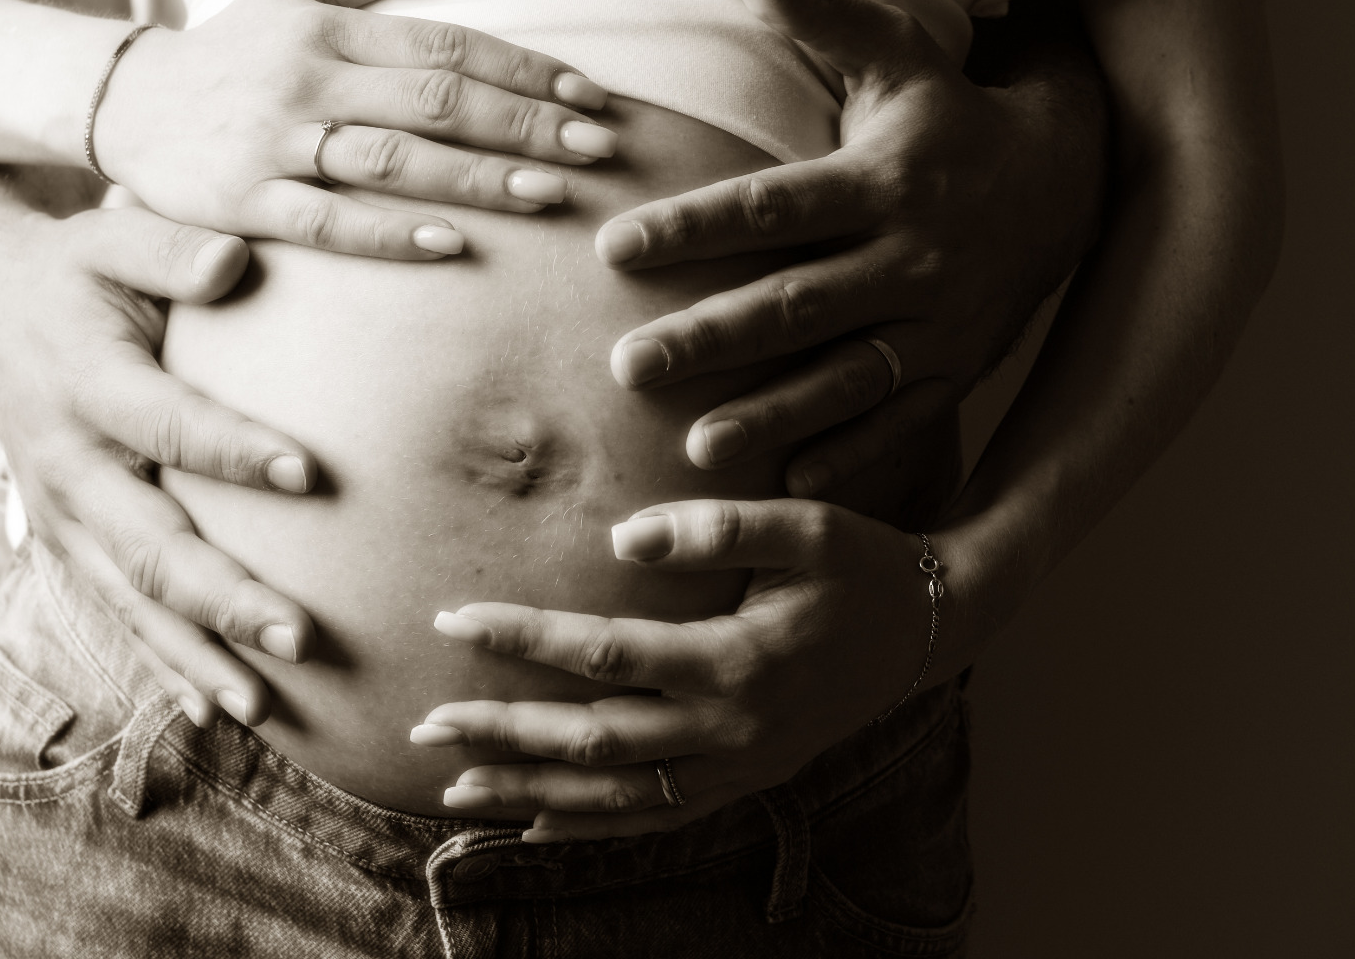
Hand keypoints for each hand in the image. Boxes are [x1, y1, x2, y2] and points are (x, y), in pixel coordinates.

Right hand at [0, 172, 316, 728]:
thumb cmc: (75, 266)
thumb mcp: (115, 236)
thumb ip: (174, 249)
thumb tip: (235, 261)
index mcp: (87, 382)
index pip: (167, 424)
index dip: (232, 448)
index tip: (307, 469)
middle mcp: (68, 462)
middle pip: (146, 545)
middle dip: (222, 597)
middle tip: (297, 634)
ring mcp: (61, 511)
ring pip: (129, 599)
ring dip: (196, 654)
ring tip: (264, 705)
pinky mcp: (64, 538)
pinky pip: (115, 611)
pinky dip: (162, 662)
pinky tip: (213, 707)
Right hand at [97, 0, 617, 259]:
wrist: (128, 104)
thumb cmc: (232, 47)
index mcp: (329, 27)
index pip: (444, 44)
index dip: (522, 70)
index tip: (590, 96)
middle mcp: (309, 79)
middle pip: (433, 101)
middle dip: (522, 124)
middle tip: (598, 149)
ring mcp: (278, 143)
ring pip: (392, 161)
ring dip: (476, 177)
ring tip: (550, 194)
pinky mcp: (245, 202)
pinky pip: (328, 223)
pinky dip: (391, 235)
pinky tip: (454, 246)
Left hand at [410, 498, 940, 840]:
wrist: (931, 630)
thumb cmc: (863, 566)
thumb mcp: (808, 526)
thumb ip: (719, 526)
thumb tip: (624, 536)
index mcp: (737, 661)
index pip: (604, 654)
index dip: (523, 637)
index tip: (452, 619)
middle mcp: (730, 728)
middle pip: (594, 740)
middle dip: (503, 734)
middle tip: (423, 727)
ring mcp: (737, 766)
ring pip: (615, 796)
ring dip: (531, 795)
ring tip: (453, 788)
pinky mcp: (742, 781)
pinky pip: (652, 816)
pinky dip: (588, 826)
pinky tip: (532, 827)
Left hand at [595, 0, 1105, 494]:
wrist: (1075, 180)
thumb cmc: (953, 117)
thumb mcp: (899, 59)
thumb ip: (821, 19)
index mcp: (883, 180)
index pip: (770, 207)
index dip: (693, 227)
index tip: (614, 249)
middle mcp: (912, 256)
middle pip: (797, 302)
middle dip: (712, 336)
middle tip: (627, 364)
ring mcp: (939, 321)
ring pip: (846, 375)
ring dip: (773, 412)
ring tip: (695, 447)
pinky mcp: (958, 367)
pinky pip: (900, 420)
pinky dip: (849, 453)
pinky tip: (786, 484)